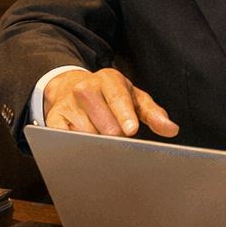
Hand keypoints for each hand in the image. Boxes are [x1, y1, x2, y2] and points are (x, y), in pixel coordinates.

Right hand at [43, 68, 179, 137]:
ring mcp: (68, 104)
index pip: (118, 98)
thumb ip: (153, 113)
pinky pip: (65, 140)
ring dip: (98, 144)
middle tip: (119, 136)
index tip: (131, 130)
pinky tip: (83, 143)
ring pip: (87, 136)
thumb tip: (172, 129)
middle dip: (116, 136)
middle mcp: (86, 88)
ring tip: (101, 136)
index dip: (125, 115)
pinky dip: (77, 147)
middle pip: (105, 124)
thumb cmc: (111, 95)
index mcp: (109, 80)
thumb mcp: (135, 98)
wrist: (73, 86)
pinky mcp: (53, 118)